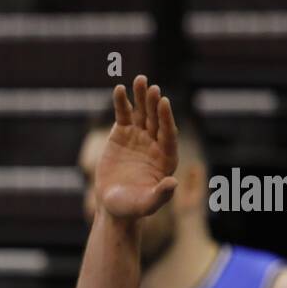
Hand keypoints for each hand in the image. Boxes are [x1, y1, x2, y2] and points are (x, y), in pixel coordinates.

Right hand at [95, 75, 178, 220]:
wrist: (113, 206)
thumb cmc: (132, 208)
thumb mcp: (147, 204)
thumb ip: (161, 195)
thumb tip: (173, 183)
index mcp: (166, 157)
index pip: (169, 134)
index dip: (166, 118)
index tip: (164, 102)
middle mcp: (155, 144)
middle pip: (156, 120)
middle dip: (154, 104)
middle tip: (152, 88)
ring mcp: (139, 137)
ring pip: (142, 113)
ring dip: (141, 97)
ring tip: (140, 80)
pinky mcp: (122, 134)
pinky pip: (124, 115)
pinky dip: (121, 102)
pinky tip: (119, 89)